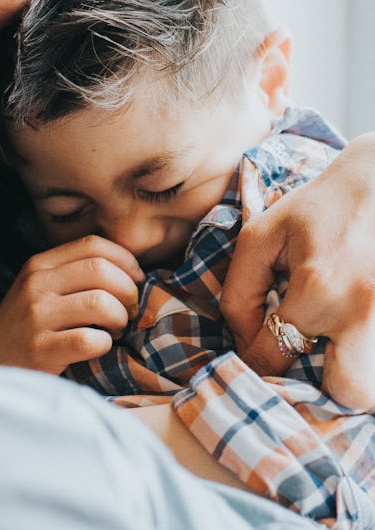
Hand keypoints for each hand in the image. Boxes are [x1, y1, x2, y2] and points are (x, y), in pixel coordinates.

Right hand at [0, 235, 142, 373]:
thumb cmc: (25, 332)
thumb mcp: (38, 292)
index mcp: (38, 265)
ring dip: (119, 318)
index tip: (136, 279)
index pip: (92, 245)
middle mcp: (35, 285)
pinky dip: (105, 345)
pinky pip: (90, 340)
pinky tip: (99, 348)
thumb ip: (72, 275)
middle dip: (127, 291)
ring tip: (114, 330)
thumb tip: (128, 270)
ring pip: (100, 303)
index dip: (124, 259)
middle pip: (101, 270)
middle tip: (129, 311)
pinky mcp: (40, 350)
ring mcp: (36, 316)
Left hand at [220, 133, 374, 408]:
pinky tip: (352, 337)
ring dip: (353, 376)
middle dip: (324, 387)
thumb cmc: (317, 208)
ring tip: (336, 350)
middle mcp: (361, 310)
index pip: (274, 356)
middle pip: (349, 393)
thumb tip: (241, 339)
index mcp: (318, 287)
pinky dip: (369, 358)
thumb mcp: (262, 235)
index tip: (256, 353)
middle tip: (311, 360)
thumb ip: (239, 290)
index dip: (255, 362)